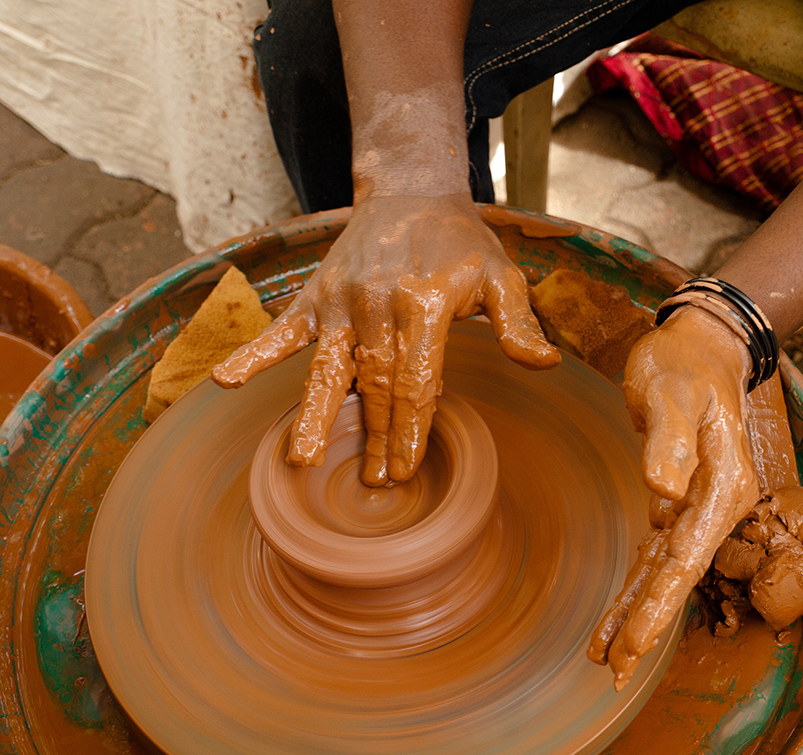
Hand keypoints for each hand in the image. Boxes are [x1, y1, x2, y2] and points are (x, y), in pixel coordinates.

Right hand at [213, 193, 559, 484]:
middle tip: (371, 483)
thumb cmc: (461, 243)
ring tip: (300, 458)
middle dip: (373, 437)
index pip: (416, 380)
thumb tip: (545, 365)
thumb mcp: (502, 275)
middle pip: (372, 385)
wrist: (411, 192)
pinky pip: (282, 329)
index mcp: (424, 302)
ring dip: (314, 415)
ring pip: (325, 367)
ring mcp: (340, 301)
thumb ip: (517, 322)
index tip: (404, 470)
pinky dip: (255, 354)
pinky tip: (227, 381)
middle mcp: (376, 303)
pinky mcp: (315, 296)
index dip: (409, 429)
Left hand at [588, 305, 759, 689]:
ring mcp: (699, 506)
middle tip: (614, 672)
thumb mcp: (673, 391)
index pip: (687, 557)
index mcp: (724, 486)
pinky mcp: (678, 500)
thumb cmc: (683, 364)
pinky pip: (656, 551)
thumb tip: (664, 494)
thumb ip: (671, 440)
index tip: (632, 646)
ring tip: (607, 657)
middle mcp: (717, 505)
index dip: (658, 604)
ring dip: (638, 613)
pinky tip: (619, 612)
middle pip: (678, 576)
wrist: (699, 347)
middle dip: (647, 624)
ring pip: (664, 571)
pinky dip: (637, 583)